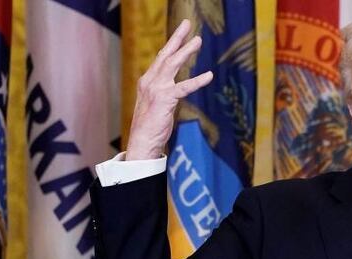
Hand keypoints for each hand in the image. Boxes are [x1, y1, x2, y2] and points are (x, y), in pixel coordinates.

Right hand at [125, 19, 213, 160]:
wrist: (142, 141)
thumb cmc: (150, 126)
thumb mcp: (155, 104)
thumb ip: (164, 92)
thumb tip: (174, 88)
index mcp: (147, 81)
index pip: (161, 59)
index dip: (171, 44)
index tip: (180, 32)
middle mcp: (150, 81)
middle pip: (165, 54)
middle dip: (177, 38)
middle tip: (187, 24)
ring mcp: (156, 89)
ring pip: (173, 64)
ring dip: (186, 51)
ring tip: (198, 40)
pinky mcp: (165, 99)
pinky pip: (184, 87)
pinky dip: (197, 80)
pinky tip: (209, 75)